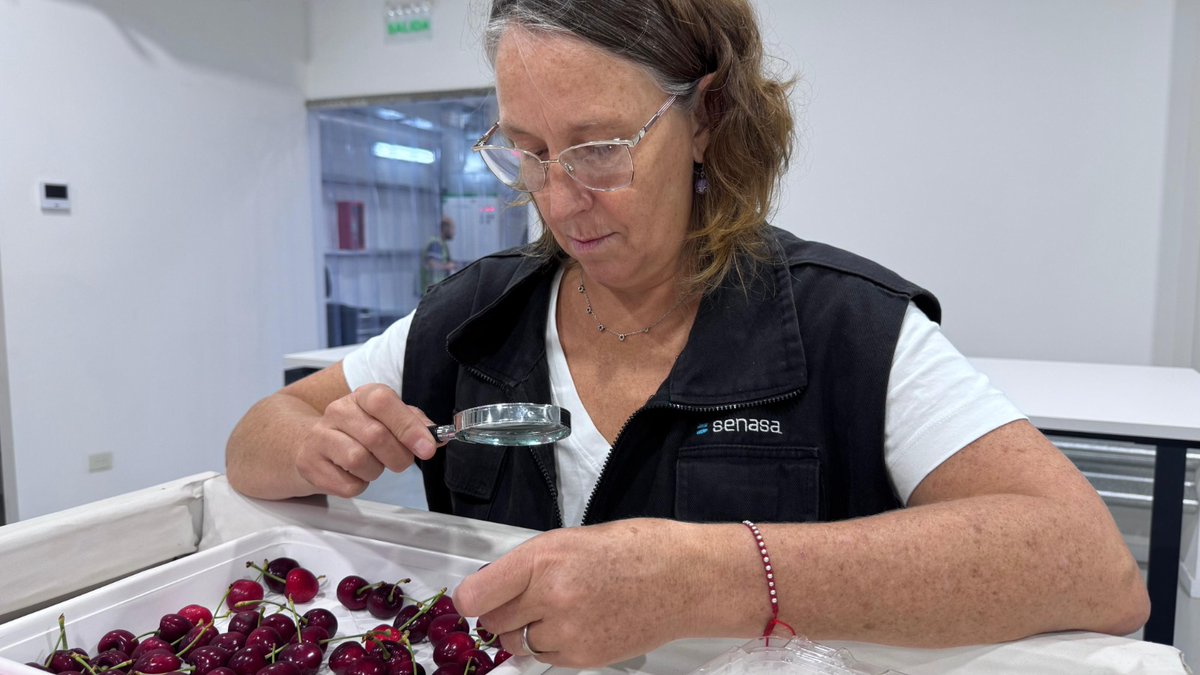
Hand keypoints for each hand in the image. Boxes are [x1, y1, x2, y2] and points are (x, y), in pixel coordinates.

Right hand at [294, 384, 436, 497]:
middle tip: (401, 461)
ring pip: (359, 460)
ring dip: (375, 471)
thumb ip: (414, 423)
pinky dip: (359, 485)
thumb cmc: (357, 431)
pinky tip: (353, 475)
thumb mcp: (386, 419)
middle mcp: (337, 411)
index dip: (408, 426)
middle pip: (375, 436)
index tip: (427, 448)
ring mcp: (320, 437)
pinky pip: (347, 485)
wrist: (308, 443)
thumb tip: (437, 438)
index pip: (383, 402)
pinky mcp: (310, 464)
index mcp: (361, 396)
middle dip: (398, 456)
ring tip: (372, 465)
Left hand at [453, 519, 698, 667]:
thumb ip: (530, 565)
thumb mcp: (572, 540)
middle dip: (502, 613)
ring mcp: (568, 632)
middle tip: (525, 599)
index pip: (477, 595)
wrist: (686, 578)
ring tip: (560, 610)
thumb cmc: (635, 549)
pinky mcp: (583, 658)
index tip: (475, 599)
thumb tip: (493, 589)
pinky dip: (552, 646)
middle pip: (494, 622)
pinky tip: (578, 624)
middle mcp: (551, 596)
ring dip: (527, 631)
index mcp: (544, 558)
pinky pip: (546, 658)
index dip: (471, 599)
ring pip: (518, 644)